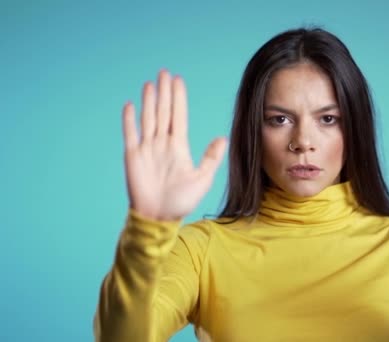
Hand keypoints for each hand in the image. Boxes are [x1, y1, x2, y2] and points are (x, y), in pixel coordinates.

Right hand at [122, 69, 226, 220]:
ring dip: (149, 101)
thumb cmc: (181, 201)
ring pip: (148, 119)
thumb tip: (222, 138)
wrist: (159, 217)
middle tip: (165, 72)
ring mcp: (147, 149)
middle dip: (165, 92)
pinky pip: (130, 135)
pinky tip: (130, 105)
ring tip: (151, 84)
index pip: (179, 116)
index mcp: (178, 147)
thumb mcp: (202, 179)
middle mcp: (162, 144)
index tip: (179, 80)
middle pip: (164, 112)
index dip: (179, 98)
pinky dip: (129, 120)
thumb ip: (211, 158)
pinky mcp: (133, 157)